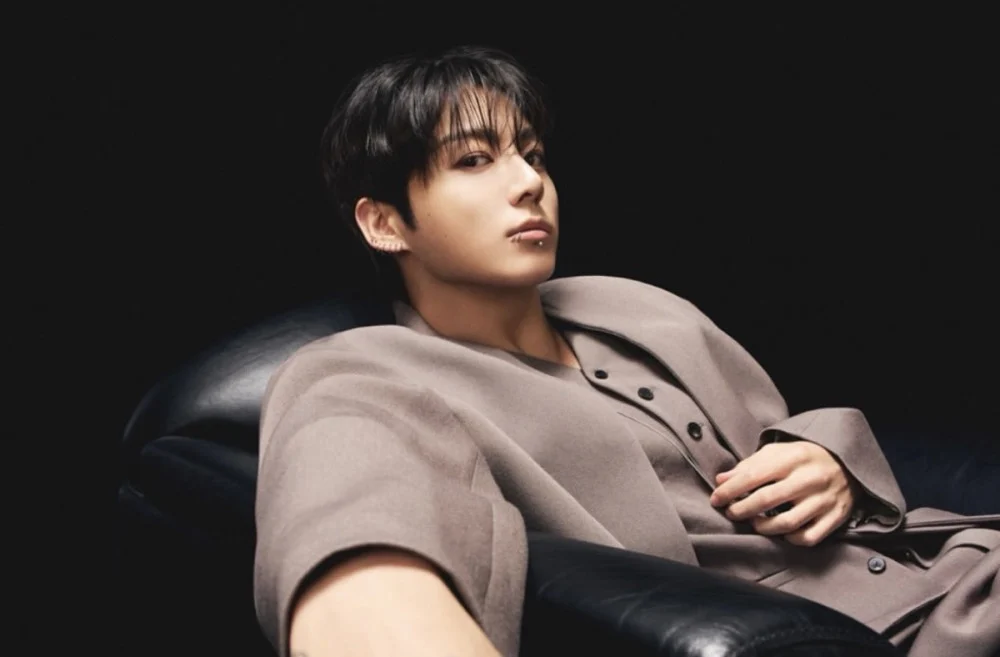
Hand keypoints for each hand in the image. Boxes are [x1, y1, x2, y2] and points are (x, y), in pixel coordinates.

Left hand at [709, 441, 857, 545]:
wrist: (848, 462)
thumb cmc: (804, 458)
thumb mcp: (777, 452)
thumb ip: (749, 465)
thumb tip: (720, 480)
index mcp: (792, 458)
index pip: (753, 476)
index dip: (730, 490)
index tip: (716, 499)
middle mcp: (809, 479)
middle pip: (767, 500)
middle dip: (742, 510)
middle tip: (731, 513)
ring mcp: (824, 500)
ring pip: (787, 523)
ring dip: (764, 527)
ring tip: (754, 523)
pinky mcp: (836, 517)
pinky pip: (809, 537)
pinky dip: (792, 539)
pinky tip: (783, 533)